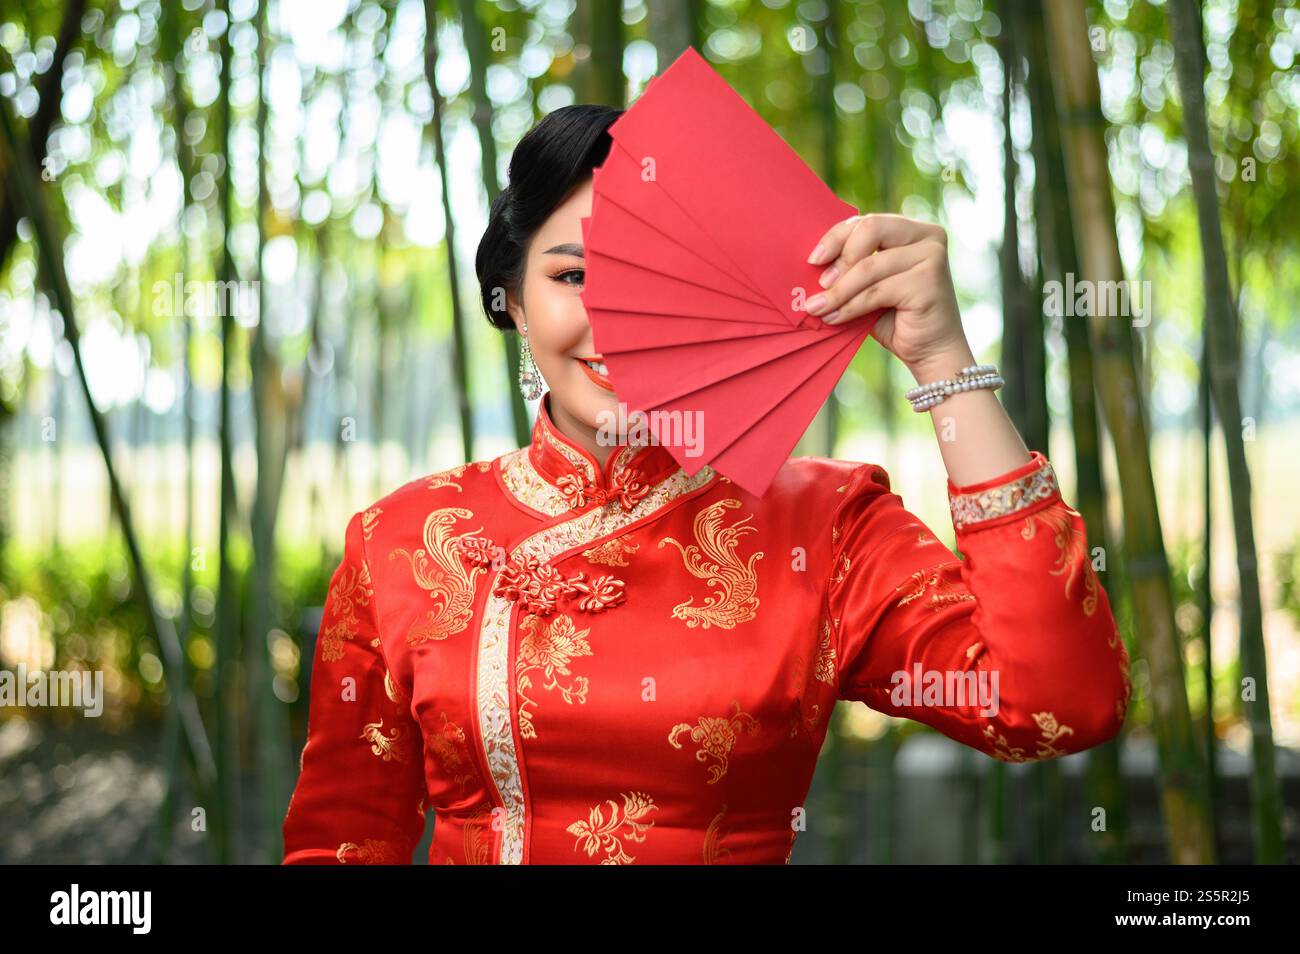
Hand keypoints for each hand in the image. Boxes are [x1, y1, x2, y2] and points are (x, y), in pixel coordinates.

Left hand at [804, 213, 972, 380]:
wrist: (930, 352)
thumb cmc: (896, 318)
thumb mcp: (870, 285)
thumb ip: (852, 268)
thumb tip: (812, 263)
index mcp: (912, 229)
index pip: (868, 221)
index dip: (836, 237)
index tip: (813, 259)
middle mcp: (928, 236)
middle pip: (870, 230)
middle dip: (839, 257)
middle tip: (819, 284)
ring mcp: (931, 256)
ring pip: (869, 266)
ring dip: (838, 291)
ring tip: (817, 308)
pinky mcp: (928, 281)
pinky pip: (876, 291)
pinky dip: (850, 306)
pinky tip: (834, 318)